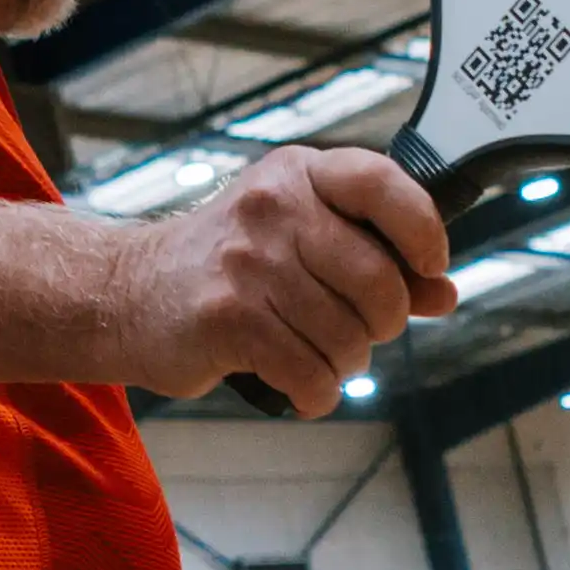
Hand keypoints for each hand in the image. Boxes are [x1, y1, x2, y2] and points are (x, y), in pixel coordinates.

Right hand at [135, 148, 452, 411]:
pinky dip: (315, 393)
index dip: (423, 231)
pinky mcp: (227, 319)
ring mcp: (248, 263)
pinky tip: (296, 385)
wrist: (126, 292)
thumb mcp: (298, 239)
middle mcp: (274, 209)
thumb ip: (376, 259)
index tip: (429, 267)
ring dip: (343, 365)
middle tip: (355, 331)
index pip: (383, 185)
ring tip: (312, 356)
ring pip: (347, 338)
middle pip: (379, 282)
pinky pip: (310, 374)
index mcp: (299, 176)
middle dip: (381, 324)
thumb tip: (443, 292)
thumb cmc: (226, 266)